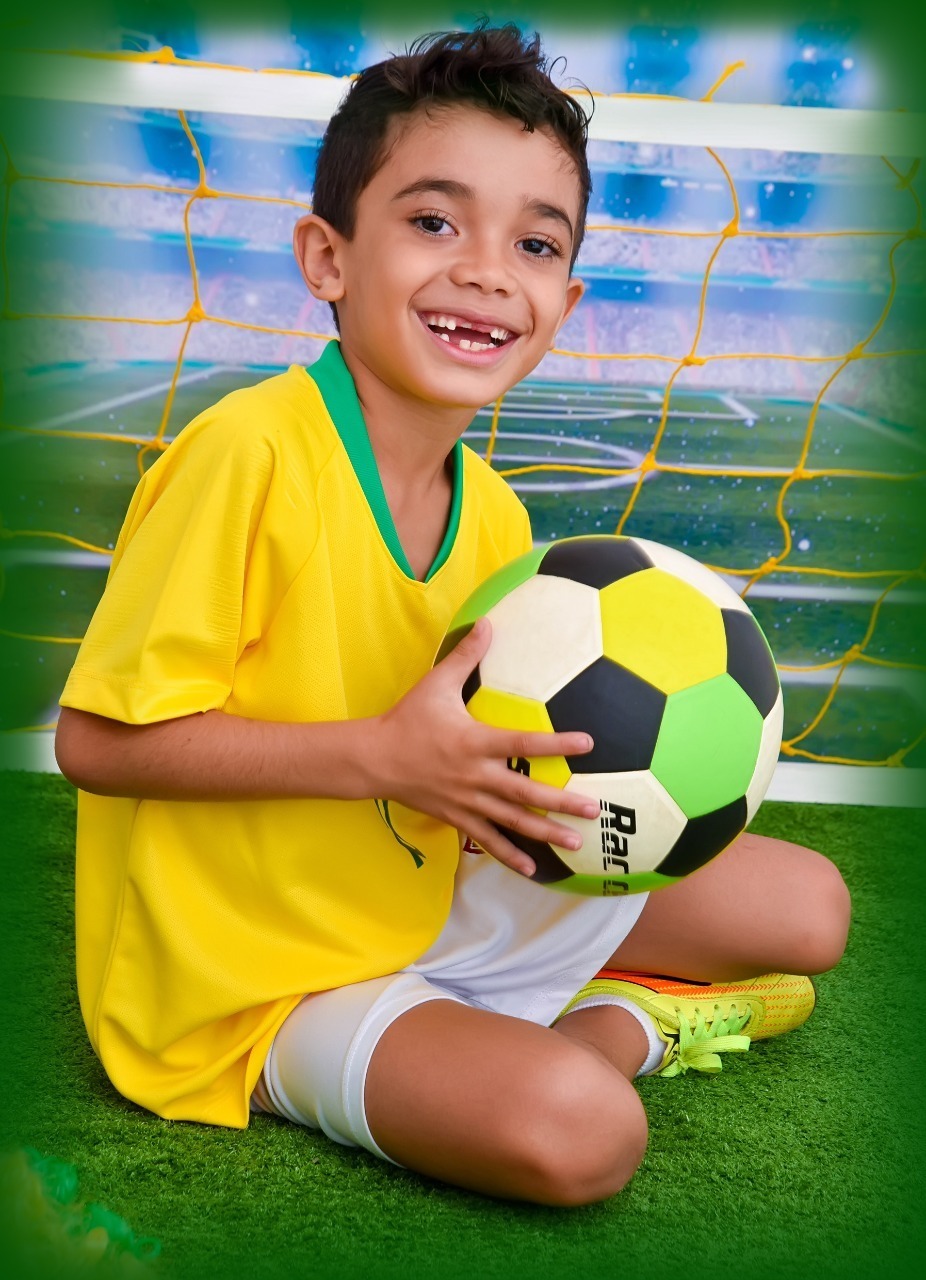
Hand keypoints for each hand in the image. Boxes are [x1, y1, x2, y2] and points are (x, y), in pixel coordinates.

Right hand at [372, 617, 598, 876]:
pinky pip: (487, 839)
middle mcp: (476, 775)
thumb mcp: (436, 683)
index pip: (524, 742)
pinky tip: (532, 869)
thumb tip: (487, 622)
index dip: (557, 742)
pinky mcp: (456, 817)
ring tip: (576, 843)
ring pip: (512, 820)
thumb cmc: (407, 719)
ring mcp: (467, 801)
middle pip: (526, 791)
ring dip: (545, 832)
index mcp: (475, 741)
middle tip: (595, 810)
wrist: (374, 759)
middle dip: (562, 802)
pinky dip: (509, 855)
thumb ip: (465, 655)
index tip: (588, 743)